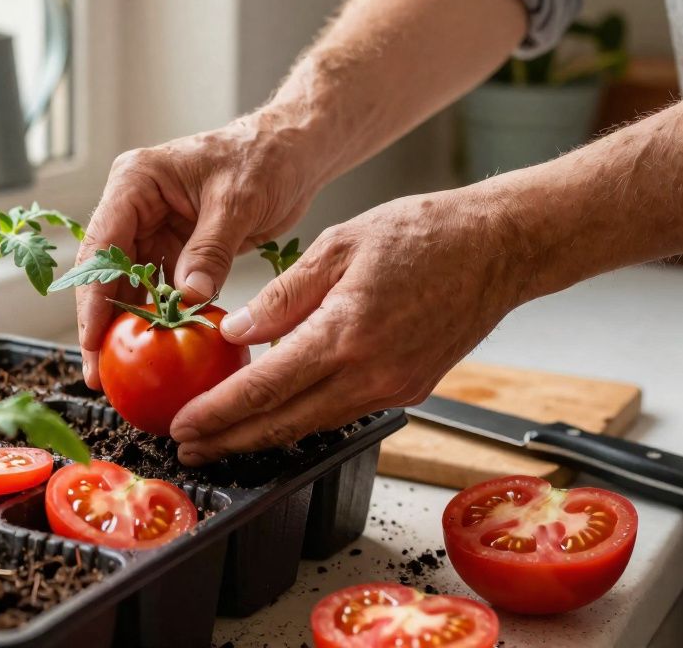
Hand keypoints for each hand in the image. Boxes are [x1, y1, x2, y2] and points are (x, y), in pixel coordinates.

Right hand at [75, 112, 330, 388]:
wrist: (293, 151)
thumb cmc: (264, 157)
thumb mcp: (237, 202)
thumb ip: (210, 250)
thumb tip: (188, 298)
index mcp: (135, 182)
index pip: (102, 245)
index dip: (93, 297)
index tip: (92, 339)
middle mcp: (136, 206)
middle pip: (106, 272)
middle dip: (102, 323)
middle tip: (99, 372)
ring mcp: (154, 228)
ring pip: (129, 286)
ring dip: (128, 326)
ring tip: (121, 371)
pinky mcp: (176, 248)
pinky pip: (160, 289)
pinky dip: (160, 318)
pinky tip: (158, 349)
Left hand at [169, 186, 534, 464]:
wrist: (499, 247)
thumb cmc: (423, 234)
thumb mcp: (338, 246)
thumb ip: (283, 296)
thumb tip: (236, 331)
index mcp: (345, 335)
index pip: (265, 389)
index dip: (218, 413)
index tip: (184, 425)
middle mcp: (370, 374)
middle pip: (283, 424)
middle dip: (229, 441)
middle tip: (188, 447)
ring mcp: (393, 388)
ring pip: (312, 425)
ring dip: (262, 436)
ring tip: (220, 438)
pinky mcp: (408, 390)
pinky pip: (341, 413)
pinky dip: (301, 419)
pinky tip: (275, 414)